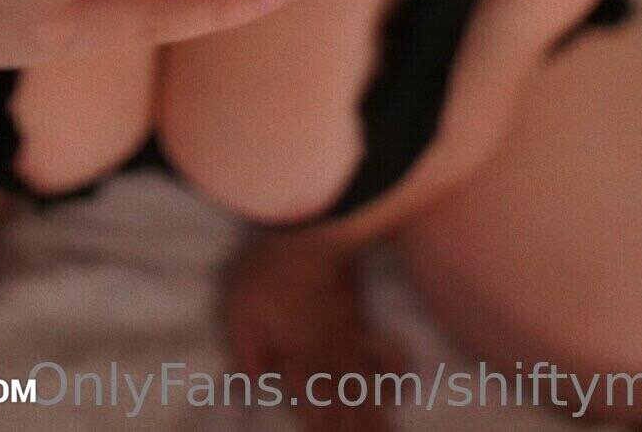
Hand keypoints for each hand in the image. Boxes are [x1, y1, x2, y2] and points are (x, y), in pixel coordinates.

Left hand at [219, 232, 408, 430]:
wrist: (310, 230)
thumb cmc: (268, 270)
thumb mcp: (240, 309)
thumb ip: (245, 351)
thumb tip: (248, 388)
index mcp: (296, 359)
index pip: (311, 409)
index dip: (321, 430)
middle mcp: (327, 356)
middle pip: (344, 405)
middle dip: (355, 429)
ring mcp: (349, 336)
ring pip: (366, 385)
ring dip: (375, 414)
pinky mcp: (361, 315)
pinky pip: (383, 350)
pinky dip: (394, 371)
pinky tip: (401, 386)